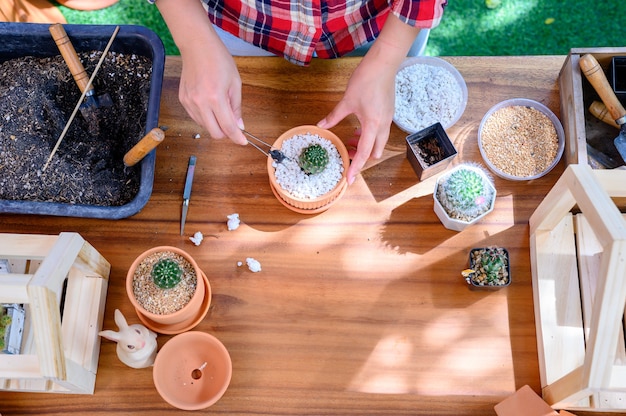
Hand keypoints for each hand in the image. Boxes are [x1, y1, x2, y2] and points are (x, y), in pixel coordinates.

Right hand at [178, 43, 246, 144]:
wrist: (197, 45)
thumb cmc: (218, 59)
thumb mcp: (235, 83)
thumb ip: (236, 107)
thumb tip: (239, 125)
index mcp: (215, 98)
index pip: (228, 127)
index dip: (237, 137)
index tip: (243, 142)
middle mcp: (200, 103)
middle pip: (215, 133)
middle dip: (226, 133)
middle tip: (233, 125)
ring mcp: (189, 102)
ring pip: (205, 127)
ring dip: (215, 124)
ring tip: (220, 107)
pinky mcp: (183, 100)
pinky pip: (196, 118)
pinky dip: (206, 117)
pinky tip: (210, 104)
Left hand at [317, 14, 420, 184]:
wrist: (383, 64)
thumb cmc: (366, 80)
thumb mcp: (347, 101)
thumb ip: (334, 116)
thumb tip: (321, 125)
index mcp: (373, 125)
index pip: (363, 152)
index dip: (355, 167)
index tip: (349, 179)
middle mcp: (383, 125)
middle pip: (374, 152)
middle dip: (361, 158)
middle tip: (346, 155)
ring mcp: (387, 119)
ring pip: (377, 142)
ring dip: (364, 146)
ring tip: (349, 141)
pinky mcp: (387, 113)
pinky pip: (379, 132)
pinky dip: (368, 136)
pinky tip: (357, 129)